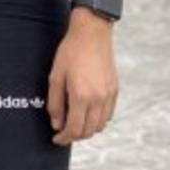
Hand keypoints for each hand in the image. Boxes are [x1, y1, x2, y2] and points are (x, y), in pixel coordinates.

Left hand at [46, 12, 118, 145]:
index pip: (74, 129)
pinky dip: (98, 119)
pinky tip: (88, 111)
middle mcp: (98, 99)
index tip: (56, 138)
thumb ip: (55, 102)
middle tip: (63, 130)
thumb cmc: (71, 50)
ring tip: (75, 121)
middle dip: (74, 135)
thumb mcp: (55, 75)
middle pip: (88, 131)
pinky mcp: (114, 89)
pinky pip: (108, 114)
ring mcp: (108, 95)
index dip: (64, 138)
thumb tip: (56, 123)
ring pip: (100, 126)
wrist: (92, 32)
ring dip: (87, 129)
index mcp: (81, 95)